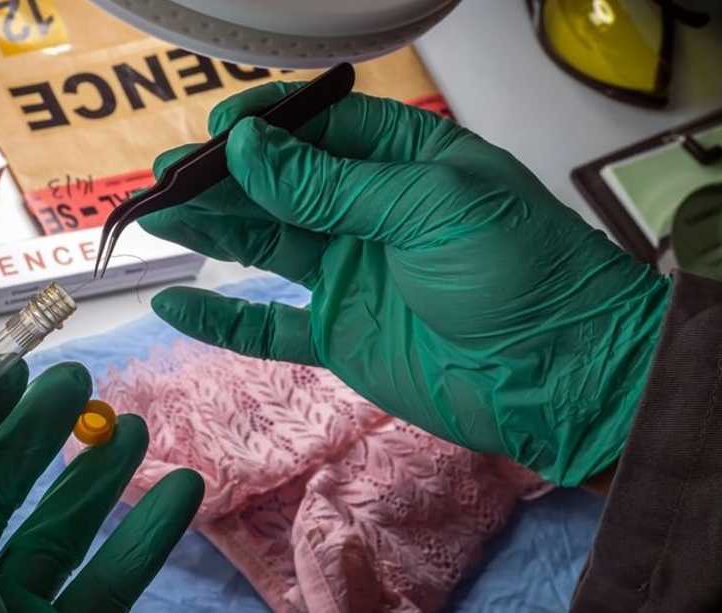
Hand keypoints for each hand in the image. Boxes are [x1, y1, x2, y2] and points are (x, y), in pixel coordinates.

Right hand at [143, 83, 669, 485]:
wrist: (563, 377)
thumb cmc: (522, 274)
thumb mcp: (428, 208)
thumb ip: (331, 184)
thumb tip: (248, 148)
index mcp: (405, 161)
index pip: (322, 126)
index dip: (266, 126)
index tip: (218, 134)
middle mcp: (371, 212)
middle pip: (281, 184)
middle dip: (222, 179)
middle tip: (166, 180)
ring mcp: (353, 274)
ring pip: (266, 243)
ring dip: (212, 231)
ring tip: (158, 217)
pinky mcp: (341, 335)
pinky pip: (271, 324)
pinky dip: (225, 317)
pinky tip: (177, 301)